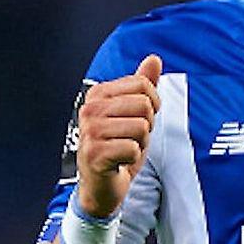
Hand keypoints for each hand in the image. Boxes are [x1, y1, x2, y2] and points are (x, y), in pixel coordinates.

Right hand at [75, 54, 161, 217]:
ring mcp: (89, 131)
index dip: (151, 106)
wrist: (102, 185)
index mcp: (98, 93)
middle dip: (146, 126)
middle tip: (129, 139)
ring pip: (141, 127)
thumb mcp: (135, 113)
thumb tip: (154, 58)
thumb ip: (143, 85)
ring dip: (140, 143)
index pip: (144, 86)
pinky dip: (133, 158)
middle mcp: (89, 109)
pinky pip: (133, 148)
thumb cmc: (119, 146)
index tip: (136, 120)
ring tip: (124, 150)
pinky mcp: (94, 154)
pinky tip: (119, 162)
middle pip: (144, 105)